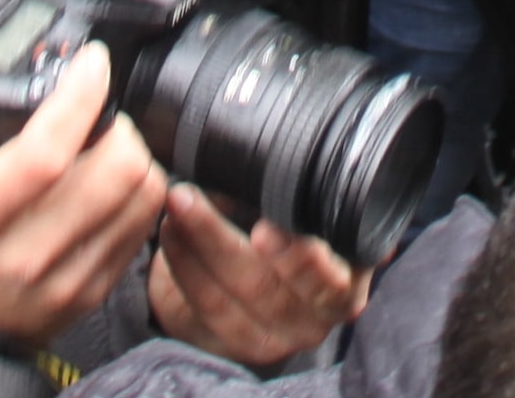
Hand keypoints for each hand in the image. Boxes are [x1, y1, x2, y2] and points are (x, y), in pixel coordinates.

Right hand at [0, 26, 169, 346]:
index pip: (46, 153)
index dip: (81, 98)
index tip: (91, 62)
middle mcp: (19, 257)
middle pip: (114, 173)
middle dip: (118, 122)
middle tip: (100, 109)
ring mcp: (59, 282)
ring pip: (140, 200)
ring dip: (135, 156)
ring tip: (108, 142)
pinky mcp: (86, 296)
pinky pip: (142, 233)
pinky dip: (138, 197)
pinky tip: (111, 182)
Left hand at [147, 186, 365, 366]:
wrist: (268, 273)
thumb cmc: (297, 229)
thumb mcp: (312, 212)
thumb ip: (301, 198)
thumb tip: (260, 167)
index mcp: (345, 285)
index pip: (328, 283)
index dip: (299, 260)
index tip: (264, 231)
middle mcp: (312, 322)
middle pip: (263, 289)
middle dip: (217, 239)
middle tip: (186, 198)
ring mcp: (269, 341)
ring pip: (222, 302)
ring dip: (190, 247)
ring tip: (173, 206)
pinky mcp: (228, 348)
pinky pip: (198, 311)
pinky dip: (180, 267)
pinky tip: (170, 234)